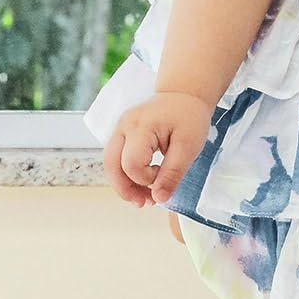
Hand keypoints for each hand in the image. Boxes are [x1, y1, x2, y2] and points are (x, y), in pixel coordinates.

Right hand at [101, 91, 213, 207]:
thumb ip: (173, 173)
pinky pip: (116, 158)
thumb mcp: (189, 146)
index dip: (146, 179)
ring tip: (143, 198)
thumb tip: (159, 198)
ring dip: (123, 184)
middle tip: (144, 203)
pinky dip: (125, 173)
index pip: (132, 163)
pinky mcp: (121, 133)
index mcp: (141, 126)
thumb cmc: (189, 116)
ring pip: (110, 163)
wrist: (184, 94)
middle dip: (126, 189)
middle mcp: (124, 126)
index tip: (164, 178)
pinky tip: (141, 183)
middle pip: (111, 165)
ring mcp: (119, 128)